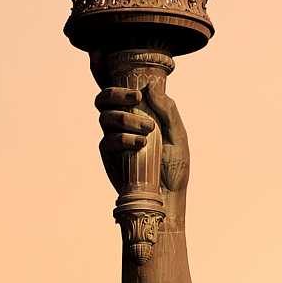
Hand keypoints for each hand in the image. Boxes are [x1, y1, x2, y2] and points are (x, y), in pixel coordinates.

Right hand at [95, 82, 189, 211]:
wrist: (168, 195)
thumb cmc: (174, 166)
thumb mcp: (178, 135)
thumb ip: (167, 110)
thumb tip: (151, 86)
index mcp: (139, 114)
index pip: (121, 92)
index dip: (121, 86)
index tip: (140, 92)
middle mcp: (122, 124)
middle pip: (103, 100)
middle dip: (115, 94)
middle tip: (135, 98)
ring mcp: (114, 140)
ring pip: (106, 117)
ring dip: (126, 118)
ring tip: (148, 130)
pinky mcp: (110, 156)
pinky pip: (108, 140)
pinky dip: (124, 139)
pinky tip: (140, 144)